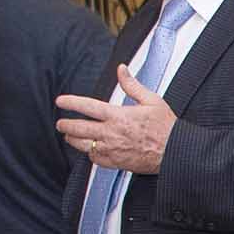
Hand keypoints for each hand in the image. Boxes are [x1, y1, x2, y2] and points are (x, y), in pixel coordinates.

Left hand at [57, 65, 173, 174]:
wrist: (174, 152)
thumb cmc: (165, 127)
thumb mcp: (152, 100)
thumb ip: (132, 85)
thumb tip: (121, 70)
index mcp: (118, 115)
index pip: (87, 107)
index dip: (71, 102)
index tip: (60, 101)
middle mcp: (111, 133)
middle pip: (78, 129)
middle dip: (65, 125)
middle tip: (60, 123)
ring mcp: (111, 150)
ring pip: (82, 145)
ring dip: (73, 140)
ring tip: (69, 136)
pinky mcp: (115, 163)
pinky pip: (94, 159)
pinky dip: (88, 153)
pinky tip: (88, 149)